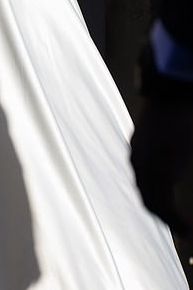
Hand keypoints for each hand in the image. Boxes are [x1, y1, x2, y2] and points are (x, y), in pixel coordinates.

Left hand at [130, 98, 192, 240]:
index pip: (142, 181)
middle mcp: (138, 159)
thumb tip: (177, 142)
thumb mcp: (167, 131)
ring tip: (187, 231)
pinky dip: (175, 220)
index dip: (155, 199)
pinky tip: (189, 228)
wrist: (172, 95)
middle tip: (181, 227)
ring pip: (153, 203)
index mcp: (139, 149)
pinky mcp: (159, 170)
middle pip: (146, 195)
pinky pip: (163, 204)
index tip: (169, 210)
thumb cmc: (175, 108)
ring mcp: (146, 166)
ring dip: (170, 221)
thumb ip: (166, 144)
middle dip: (162, 214)